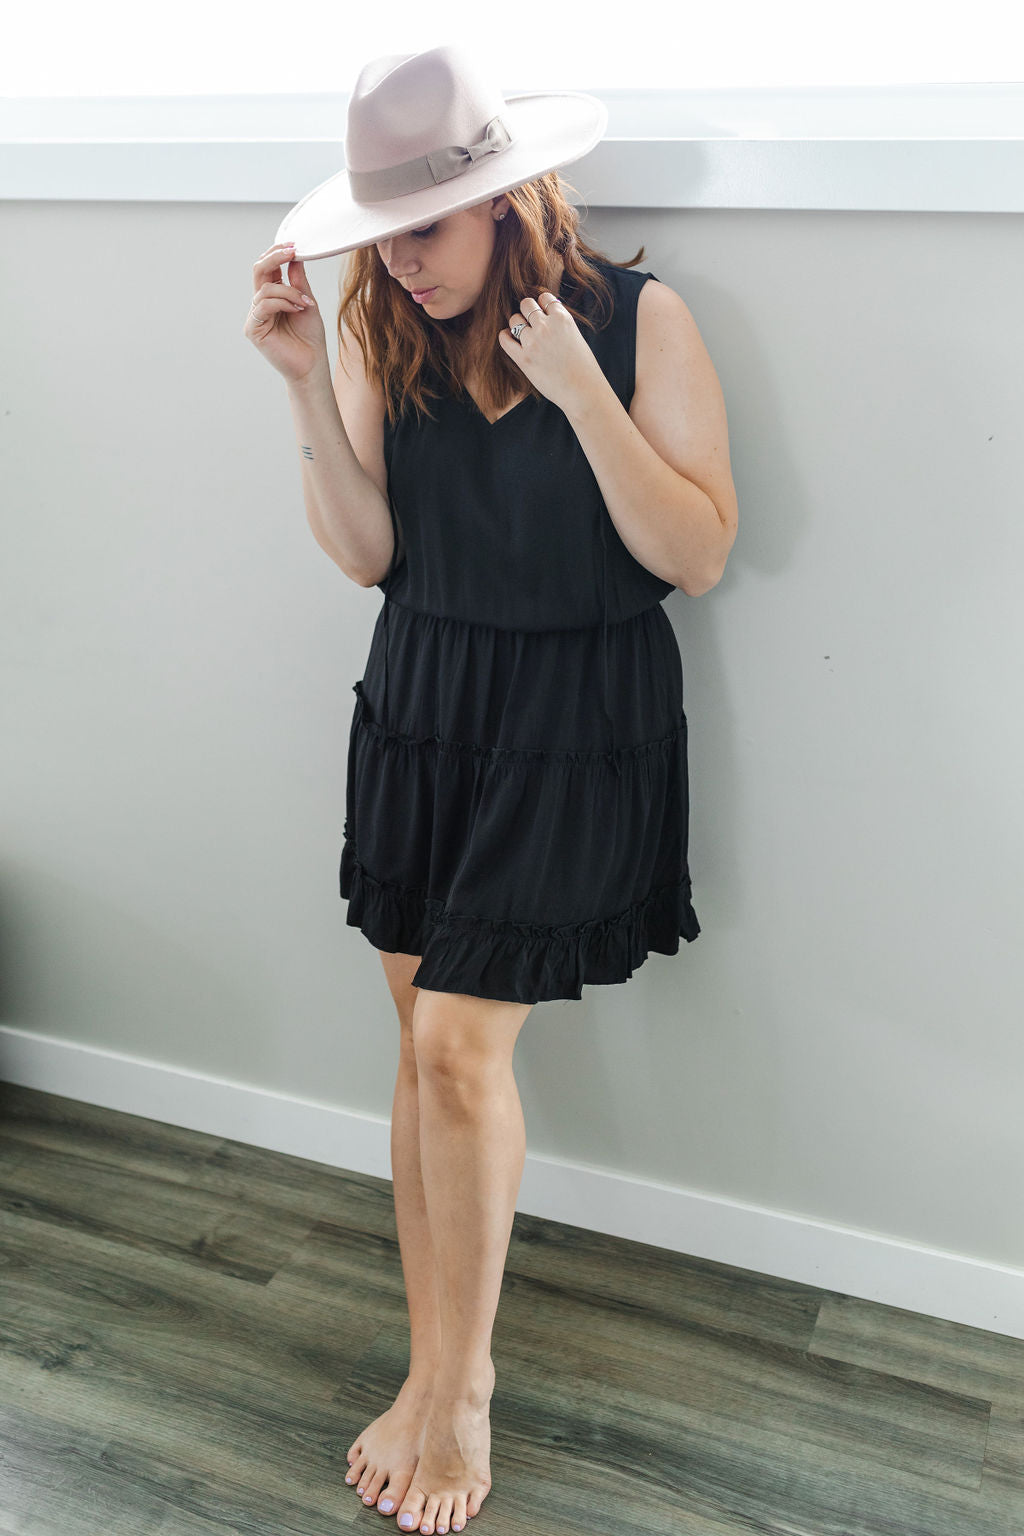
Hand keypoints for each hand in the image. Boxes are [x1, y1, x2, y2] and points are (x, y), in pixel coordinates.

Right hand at [243, 243, 328, 384]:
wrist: (312, 365)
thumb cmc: (310, 337)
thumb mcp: (307, 302)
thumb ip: (298, 281)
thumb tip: (294, 256)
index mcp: (273, 295)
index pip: (268, 267)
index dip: (277, 253)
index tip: (294, 245)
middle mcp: (261, 303)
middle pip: (258, 270)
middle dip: (275, 257)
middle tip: (292, 250)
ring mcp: (255, 316)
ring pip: (264, 289)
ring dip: (288, 292)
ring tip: (305, 303)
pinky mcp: (253, 329)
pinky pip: (263, 306)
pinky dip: (282, 304)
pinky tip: (297, 310)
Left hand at [497, 292, 607, 415]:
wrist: (582, 391)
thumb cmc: (583, 367)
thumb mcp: (575, 336)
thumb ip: (560, 323)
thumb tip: (544, 314)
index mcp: (562, 318)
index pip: (544, 298)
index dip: (542, 305)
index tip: (542, 314)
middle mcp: (546, 326)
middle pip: (526, 304)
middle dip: (527, 312)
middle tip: (530, 323)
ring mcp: (533, 342)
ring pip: (514, 320)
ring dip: (517, 326)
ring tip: (523, 336)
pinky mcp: (523, 358)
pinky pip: (505, 338)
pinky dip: (505, 337)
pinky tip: (510, 340)